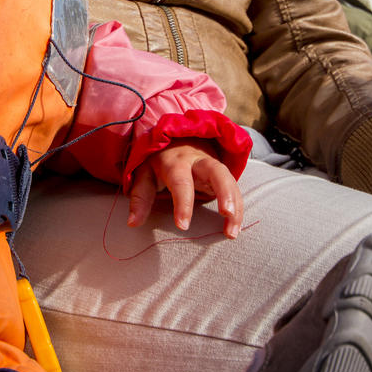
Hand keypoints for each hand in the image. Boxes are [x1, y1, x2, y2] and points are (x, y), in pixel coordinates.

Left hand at [127, 139, 243, 238]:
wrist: (177, 139)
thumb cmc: (158, 162)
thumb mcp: (144, 174)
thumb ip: (140, 198)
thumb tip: (132, 223)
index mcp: (175, 161)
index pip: (180, 182)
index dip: (182, 203)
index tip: (183, 226)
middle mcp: (198, 161)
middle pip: (216, 172)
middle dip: (224, 192)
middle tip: (226, 214)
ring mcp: (214, 165)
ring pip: (230, 180)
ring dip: (235, 204)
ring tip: (232, 233)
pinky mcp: (223, 174)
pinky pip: (235, 189)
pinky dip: (238, 208)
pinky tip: (235, 228)